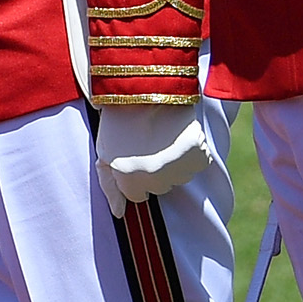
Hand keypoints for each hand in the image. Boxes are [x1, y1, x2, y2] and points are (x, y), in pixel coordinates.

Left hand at [93, 103, 215, 207]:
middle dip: (153, 172)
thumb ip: (109, 187)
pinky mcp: (198, 154)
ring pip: (179, 178)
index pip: (137, 196)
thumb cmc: (120, 119)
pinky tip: (179, 136)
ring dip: (173, 164)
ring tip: (163, 139)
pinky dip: (192, 154)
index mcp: (129, 178)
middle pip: (159, 188)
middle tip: (149, 145)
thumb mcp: (104, 152)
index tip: (134, 157)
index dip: (134, 177)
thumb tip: (119, 214)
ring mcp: (178, 167)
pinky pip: (197, 164)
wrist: (146, 87)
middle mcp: (155, 178)